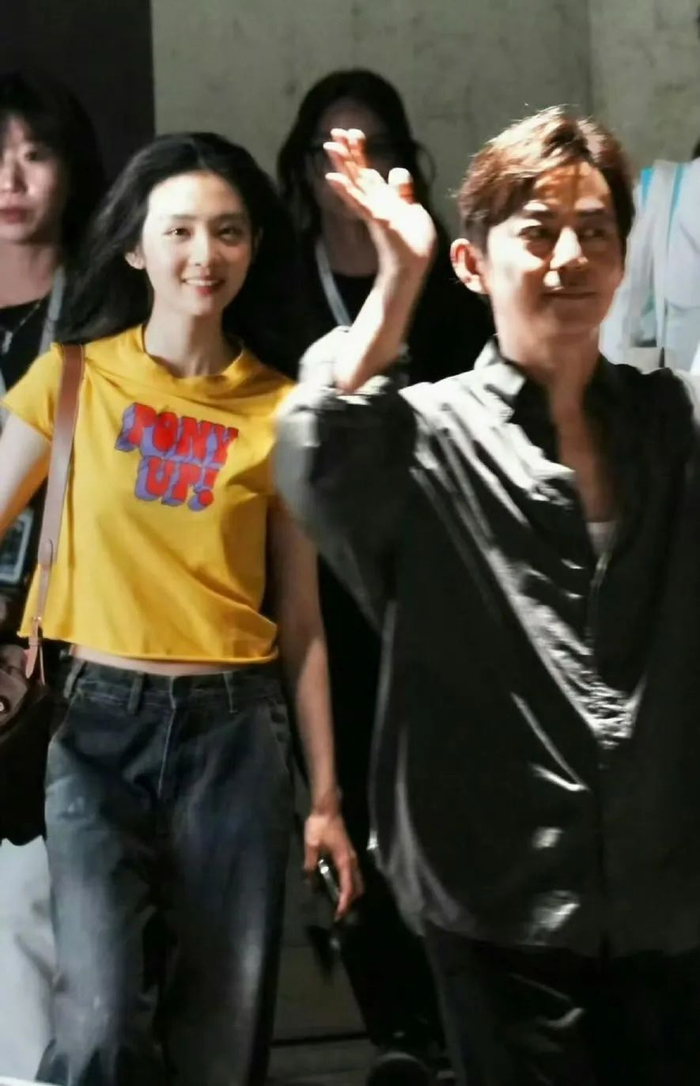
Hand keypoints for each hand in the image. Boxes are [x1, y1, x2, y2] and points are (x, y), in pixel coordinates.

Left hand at [303, 806, 363, 919]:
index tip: (338, 915)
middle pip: (358, 887)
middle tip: (339, 912)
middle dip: (351, 902)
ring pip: (357, 880)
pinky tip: (338, 886)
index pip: (348, 888)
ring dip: (351, 893)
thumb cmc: (320, 826)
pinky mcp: (349, 853)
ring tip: (339, 903)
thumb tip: (309, 883)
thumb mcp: (311, 846)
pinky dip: (349, 884)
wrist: (327, 808)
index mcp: (345, 861)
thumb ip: (310, 865)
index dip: (344, 904)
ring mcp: (352, 856)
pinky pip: (353, 874)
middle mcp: (352, 861)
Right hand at [324, 128, 436, 283]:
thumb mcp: (413, 209)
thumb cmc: (413, 243)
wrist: (412, 269)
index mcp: (382, 199)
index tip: (354, 132)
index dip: (360, 151)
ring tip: (329, 147)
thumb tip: (397, 171)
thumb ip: (403, 191)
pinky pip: (360, 204)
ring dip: (342, 165)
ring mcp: (373, 211)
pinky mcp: (377, 221)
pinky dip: (346, 191)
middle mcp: (374, 203)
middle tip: (334, 130)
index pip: (367, 170)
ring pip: (354, 184)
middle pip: (357, 172)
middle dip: (347, 151)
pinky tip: (332, 180)